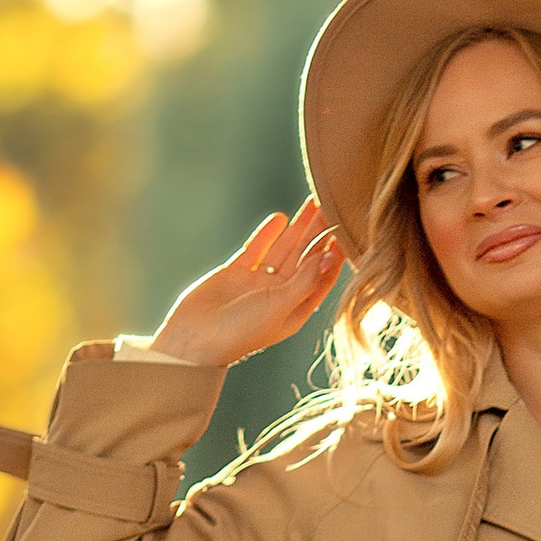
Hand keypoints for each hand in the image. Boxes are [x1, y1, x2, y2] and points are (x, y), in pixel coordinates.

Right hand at [146, 201, 345, 367]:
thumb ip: (305, 280)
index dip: (333, 256)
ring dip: (298, 228)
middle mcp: (279, 295)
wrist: (194, 338)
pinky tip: (281, 218)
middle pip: (305, 258)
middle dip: (319, 233)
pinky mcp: (236, 273)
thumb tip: (329, 256)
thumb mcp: (279, 305)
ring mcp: (258, 283)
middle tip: (332, 205)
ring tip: (313, 203)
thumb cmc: (240, 331)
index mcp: (295, 309)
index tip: (346, 232)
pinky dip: (268, 234)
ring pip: (284, 249)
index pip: (321, 278)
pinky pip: (257, 249)